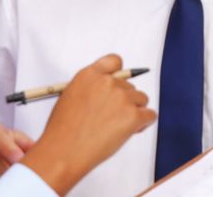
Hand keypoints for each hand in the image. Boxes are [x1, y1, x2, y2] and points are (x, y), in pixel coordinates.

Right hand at [20, 54, 156, 194]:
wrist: (63, 151)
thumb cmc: (62, 130)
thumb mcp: (70, 96)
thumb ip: (91, 88)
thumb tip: (108, 93)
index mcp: (90, 75)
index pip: (114, 61)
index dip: (120, 74)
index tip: (120, 85)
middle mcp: (107, 82)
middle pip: (130, 85)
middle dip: (125, 101)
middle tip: (112, 119)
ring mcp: (121, 98)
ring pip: (142, 99)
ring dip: (135, 112)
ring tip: (118, 128)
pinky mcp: (132, 115)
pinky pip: (150, 115)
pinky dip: (144, 123)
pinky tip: (132, 131)